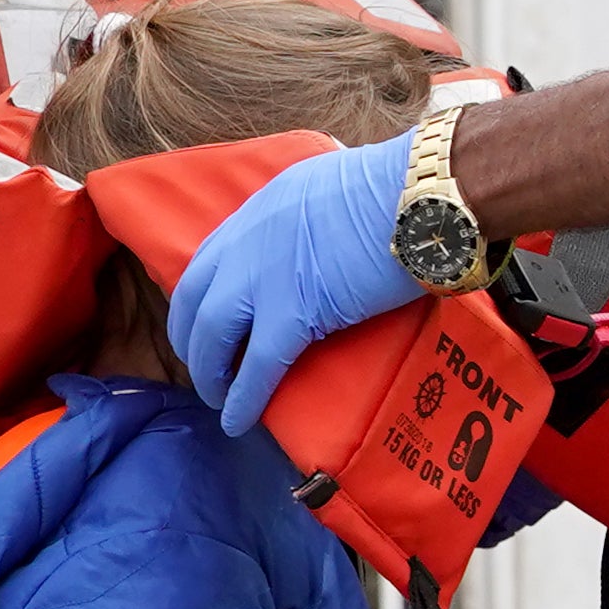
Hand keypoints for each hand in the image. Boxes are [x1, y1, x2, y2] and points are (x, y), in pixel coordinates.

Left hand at [166, 135, 416, 436]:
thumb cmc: (396, 190)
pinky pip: (257, 365)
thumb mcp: (329, 187)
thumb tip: (321, 238)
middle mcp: (248, 241)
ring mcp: (264, 278)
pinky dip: (241, 398)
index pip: (208, 257)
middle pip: (194, 298)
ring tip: (217, 397)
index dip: (200, 295)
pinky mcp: (292, 313)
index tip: (201, 319)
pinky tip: (237, 421)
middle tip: (202, 366)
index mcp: (260, 209)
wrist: (418, 197)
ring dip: (209, 372)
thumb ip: (308, 217)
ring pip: (212, 335)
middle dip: (190, 338)